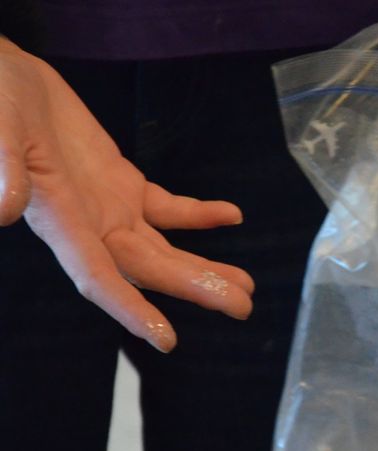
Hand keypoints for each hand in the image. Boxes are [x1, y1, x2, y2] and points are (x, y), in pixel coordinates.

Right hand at [0, 38, 253, 352]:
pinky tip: (231, 217)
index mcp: (58, 219)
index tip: (166, 339)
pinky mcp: (121, 184)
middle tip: (242, 307)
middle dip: (194, 288)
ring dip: (203, 267)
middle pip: (147, 267)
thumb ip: (4, 167)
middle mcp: (87, 224)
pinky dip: (198, 215)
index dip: (130, 308)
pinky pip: (166, 208)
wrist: (4, 77)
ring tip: (246, 285)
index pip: (97, 276)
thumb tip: (5, 211)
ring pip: (163, 248)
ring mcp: (108, 207)